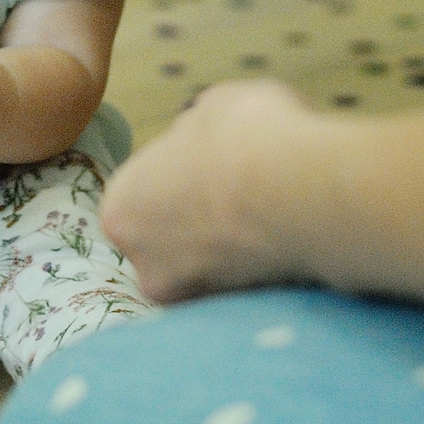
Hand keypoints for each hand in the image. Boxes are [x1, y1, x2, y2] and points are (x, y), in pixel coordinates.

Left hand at [101, 80, 321, 302]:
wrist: (303, 190)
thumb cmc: (249, 135)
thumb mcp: (213, 106)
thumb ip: (194, 132)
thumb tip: (201, 141)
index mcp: (120, 206)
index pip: (146, 192)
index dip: (184, 175)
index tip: (216, 165)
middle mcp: (141, 260)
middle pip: (170, 237)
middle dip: (200, 221)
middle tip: (242, 195)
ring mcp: (187, 295)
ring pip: (206, 269)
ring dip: (229, 250)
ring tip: (269, 219)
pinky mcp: (231, 316)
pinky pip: (241, 291)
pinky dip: (257, 274)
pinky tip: (283, 247)